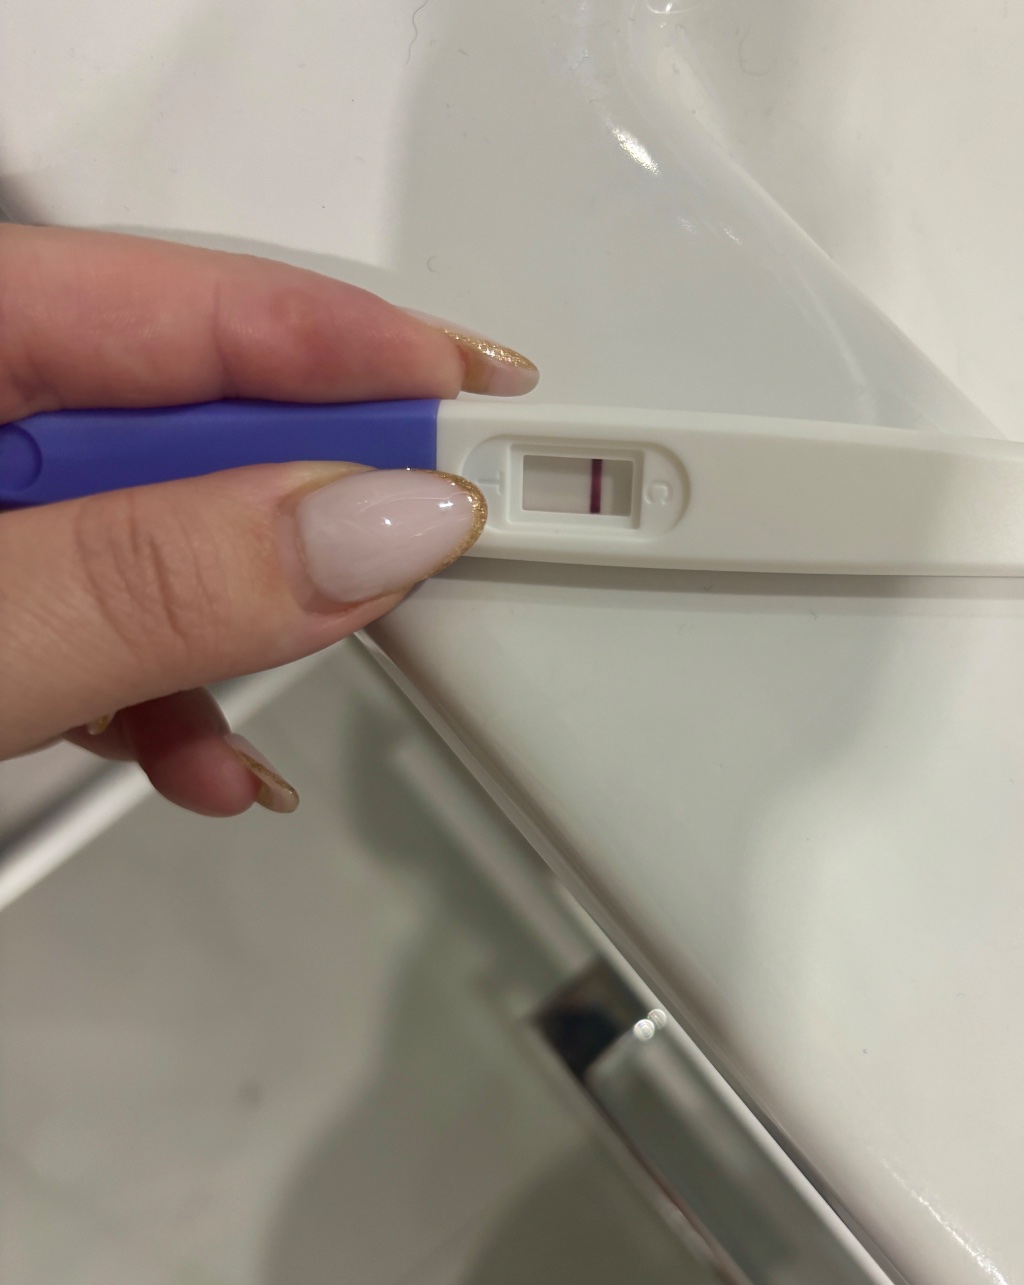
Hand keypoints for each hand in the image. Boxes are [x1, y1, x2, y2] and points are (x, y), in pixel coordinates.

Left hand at [0, 225, 536, 814]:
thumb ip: (166, 578)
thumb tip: (370, 526)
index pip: (190, 306)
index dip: (359, 354)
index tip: (490, 403)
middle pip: (194, 419)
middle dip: (313, 510)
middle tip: (437, 551)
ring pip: (165, 527)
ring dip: (246, 627)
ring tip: (292, 697)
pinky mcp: (0, 582)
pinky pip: (106, 605)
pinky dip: (168, 685)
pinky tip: (200, 754)